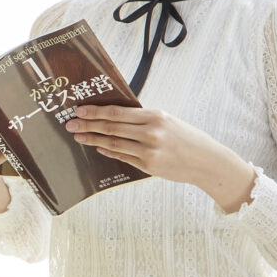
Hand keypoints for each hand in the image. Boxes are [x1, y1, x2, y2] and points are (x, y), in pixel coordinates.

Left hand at [66, 104, 258, 211]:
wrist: (206, 161)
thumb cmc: (186, 138)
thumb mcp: (167, 121)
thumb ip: (143, 119)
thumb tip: (115, 116)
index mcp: (156, 116)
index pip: (118, 113)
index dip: (96, 112)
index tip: (80, 110)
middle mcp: (151, 133)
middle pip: (111, 128)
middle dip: (88, 125)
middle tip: (70, 124)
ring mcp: (149, 151)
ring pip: (113, 144)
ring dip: (93, 140)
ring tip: (78, 137)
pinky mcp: (148, 166)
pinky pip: (123, 157)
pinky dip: (108, 152)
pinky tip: (98, 148)